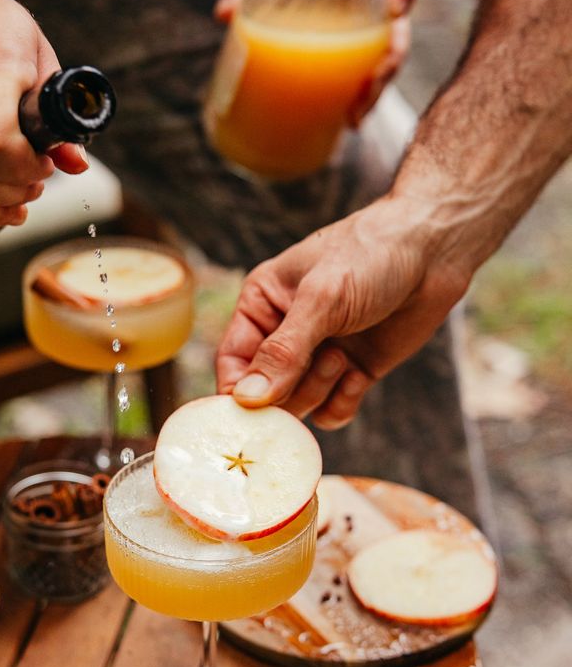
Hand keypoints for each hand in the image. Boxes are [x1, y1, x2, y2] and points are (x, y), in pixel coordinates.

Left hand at [214, 0, 421, 124]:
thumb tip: (224, 15)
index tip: (395, 6)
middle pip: (399, 30)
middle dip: (389, 63)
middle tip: (365, 89)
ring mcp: (368, 30)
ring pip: (388, 62)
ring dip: (377, 93)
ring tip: (353, 119)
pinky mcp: (353, 55)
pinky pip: (366, 77)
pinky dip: (361, 101)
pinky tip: (347, 124)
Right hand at [215, 197, 470, 428]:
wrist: (434, 250)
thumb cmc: (371, 256)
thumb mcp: (322, 299)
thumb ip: (283, 351)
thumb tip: (247, 399)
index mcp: (262, 306)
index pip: (233, 361)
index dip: (237, 392)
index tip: (249, 415)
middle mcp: (285, 334)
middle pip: (264, 393)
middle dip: (289, 389)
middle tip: (323, 363)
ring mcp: (319, 355)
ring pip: (298, 404)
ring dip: (320, 390)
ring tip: (344, 357)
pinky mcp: (353, 371)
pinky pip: (332, 410)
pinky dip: (343, 402)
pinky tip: (360, 376)